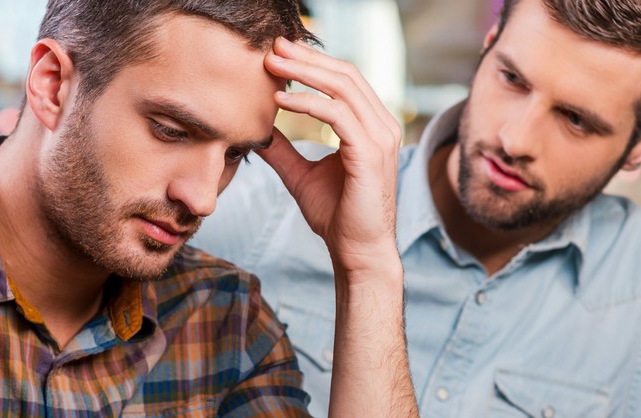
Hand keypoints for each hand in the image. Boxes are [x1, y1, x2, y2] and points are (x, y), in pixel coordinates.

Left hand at [260, 37, 401, 280]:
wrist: (356, 251)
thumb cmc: (336, 216)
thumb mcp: (302, 175)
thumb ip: (284, 150)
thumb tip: (258, 131)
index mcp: (371, 126)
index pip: (344, 80)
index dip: (313, 62)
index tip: (279, 54)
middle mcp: (383, 126)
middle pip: (345, 74)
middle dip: (307, 57)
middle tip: (272, 46)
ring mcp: (380, 138)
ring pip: (343, 88)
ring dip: (304, 72)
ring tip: (271, 64)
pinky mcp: (370, 153)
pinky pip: (337, 115)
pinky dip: (307, 103)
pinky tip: (279, 100)